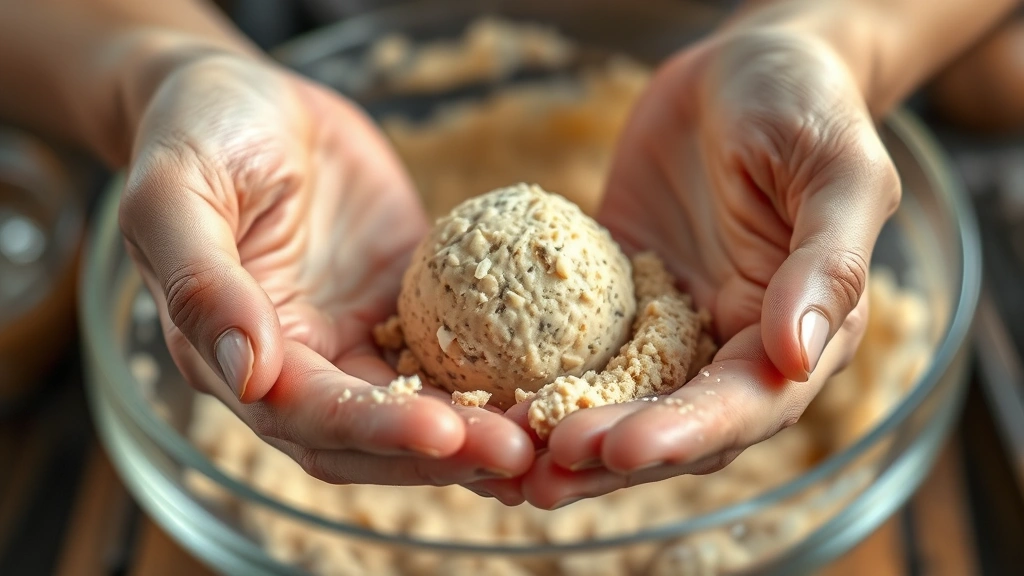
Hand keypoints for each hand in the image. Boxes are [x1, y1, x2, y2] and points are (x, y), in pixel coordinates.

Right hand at [118, 53, 531, 497]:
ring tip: (547, 433)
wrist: (251, 100)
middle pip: (373, 435)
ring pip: (421, 406)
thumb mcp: (175, 193)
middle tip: (518, 452)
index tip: (442, 430)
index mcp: (234, 356)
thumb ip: (200, 284)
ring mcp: (356, 340)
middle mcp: (301, 363)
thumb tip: (246, 373)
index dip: (374, 428)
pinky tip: (549, 382)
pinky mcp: (405, 308)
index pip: (307, 415)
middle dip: (442, 451)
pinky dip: (495, 378)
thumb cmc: (198, 134)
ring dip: (479, 430)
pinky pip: (453, 351)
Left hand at [514, 29, 898, 507]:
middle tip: (543, 475)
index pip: (744, 405)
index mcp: (800, 334)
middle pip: (674, 424)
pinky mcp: (620, 300)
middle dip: (611, 455)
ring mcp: (672, 326)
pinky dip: (543, 379)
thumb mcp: (836, 171)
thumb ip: (826, 263)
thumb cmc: (804, 103)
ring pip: (622, 401)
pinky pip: (580, 347)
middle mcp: (735, 345)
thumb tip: (796, 355)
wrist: (741, 66)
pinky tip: (493, 396)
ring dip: (568, 436)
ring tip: (507, 462)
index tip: (619, 448)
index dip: (684, 433)